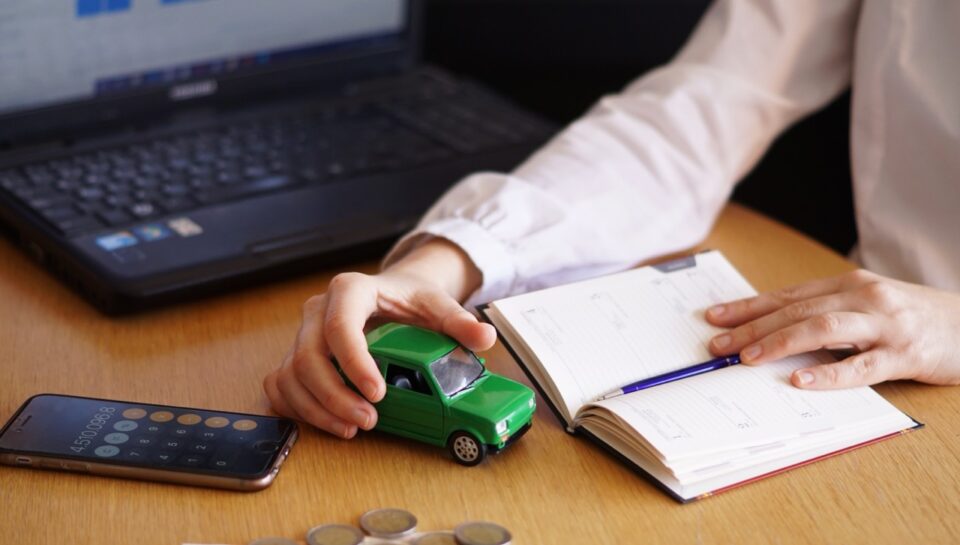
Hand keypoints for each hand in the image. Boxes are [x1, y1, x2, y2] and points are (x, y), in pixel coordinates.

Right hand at [263, 240, 496, 437]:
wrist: (392, 293)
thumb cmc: (411, 298)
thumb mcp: (438, 304)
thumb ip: (460, 321)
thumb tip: (484, 337)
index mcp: (351, 290)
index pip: (339, 326)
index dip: (353, 363)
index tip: (377, 393)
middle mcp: (318, 310)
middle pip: (307, 356)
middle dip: (335, 395)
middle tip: (368, 421)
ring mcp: (302, 333)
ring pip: (290, 374)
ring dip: (317, 408)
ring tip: (352, 428)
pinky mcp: (296, 355)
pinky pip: (281, 384)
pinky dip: (298, 408)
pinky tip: (328, 423)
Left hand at [704, 269, 959, 388]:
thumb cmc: (913, 317)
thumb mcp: (868, 305)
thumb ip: (827, 312)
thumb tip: (772, 329)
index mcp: (848, 284)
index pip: (787, 295)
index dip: (748, 307)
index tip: (714, 318)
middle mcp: (862, 297)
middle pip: (796, 310)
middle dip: (751, 327)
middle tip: (718, 344)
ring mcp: (885, 324)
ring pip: (822, 329)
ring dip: (779, 343)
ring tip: (747, 358)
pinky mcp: (905, 354)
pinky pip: (861, 367)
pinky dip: (827, 374)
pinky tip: (799, 380)